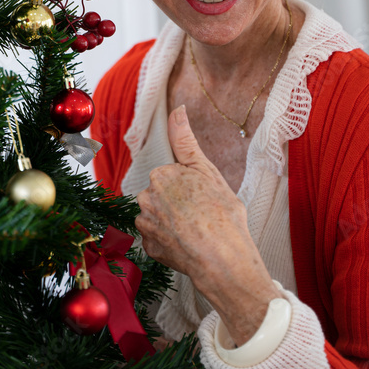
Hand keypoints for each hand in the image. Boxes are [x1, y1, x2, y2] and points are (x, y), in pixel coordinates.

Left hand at [135, 105, 279, 343]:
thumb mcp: (207, 170)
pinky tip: (188, 245)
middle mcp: (145, 197)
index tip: (203, 198)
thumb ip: (185, 140)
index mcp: (160, 176)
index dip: (190, 187)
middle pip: (161, 195)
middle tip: (202, 214)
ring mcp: (145, 225)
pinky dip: (170, 242)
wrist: (223, 259)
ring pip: (158, 217)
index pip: (172, 176)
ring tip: (196, 232)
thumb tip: (177, 110)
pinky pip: (158, 239)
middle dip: (177, 203)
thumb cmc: (222, 213)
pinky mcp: (149, 247)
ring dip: (172, 223)